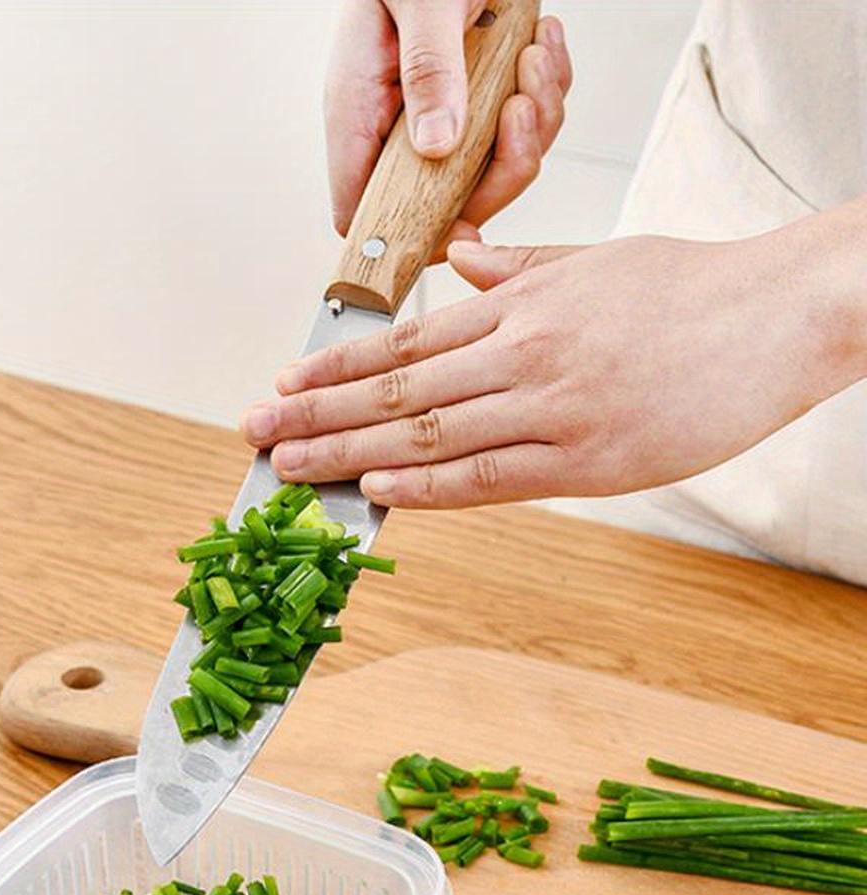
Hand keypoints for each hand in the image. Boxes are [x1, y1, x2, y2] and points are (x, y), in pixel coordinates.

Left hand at [241, 218, 864, 507]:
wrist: (780, 317)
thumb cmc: (689, 288)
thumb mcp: (592, 260)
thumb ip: (517, 268)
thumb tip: (460, 263)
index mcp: (519, 306)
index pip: (404, 342)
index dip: (335, 367)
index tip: (285, 382)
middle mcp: (522, 356)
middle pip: (398, 391)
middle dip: (317, 413)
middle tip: (257, 431)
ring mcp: (552, 411)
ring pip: (429, 436)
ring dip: (349, 455)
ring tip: (292, 468)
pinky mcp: (589, 463)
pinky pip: (491, 479)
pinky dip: (429, 488)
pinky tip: (377, 492)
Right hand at [325, 0, 570, 240]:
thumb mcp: (422, 3)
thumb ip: (428, 71)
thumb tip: (437, 146)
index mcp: (361, 111)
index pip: (364, 212)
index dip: (409, 235)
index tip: (458, 224)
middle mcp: (399, 124)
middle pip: (446, 202)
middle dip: (499, 171)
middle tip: (518, 113)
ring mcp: (439, 113)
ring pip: (492, 168)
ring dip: (531, 125)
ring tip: (532, 61)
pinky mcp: (477, 97)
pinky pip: (519, 127)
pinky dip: (544, 93)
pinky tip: (540, 46)